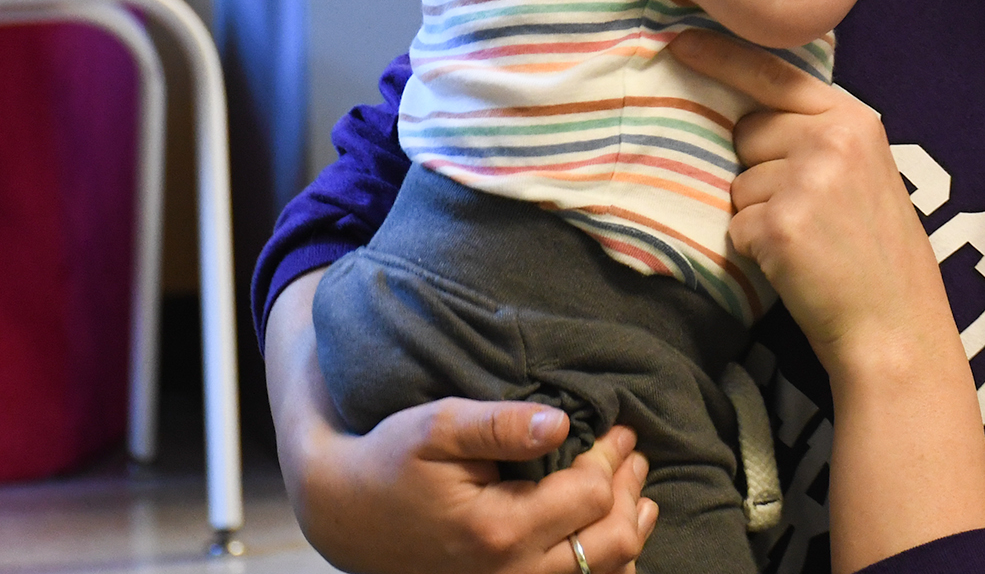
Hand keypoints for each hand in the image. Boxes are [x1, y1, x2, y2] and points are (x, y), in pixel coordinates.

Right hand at [265, 272, 657, 573]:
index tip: (620, 427)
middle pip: (612, 542)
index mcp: (499, 530)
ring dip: (629, 528)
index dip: (613, 456)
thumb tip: (561, 423)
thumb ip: (501, 425)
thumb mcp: (439, 427)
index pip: (590, 495)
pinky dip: (608, 561)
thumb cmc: (393, 461)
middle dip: (630, 492)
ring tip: (635, 487)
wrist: (349, 515)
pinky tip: (610, 528)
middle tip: (634, 453)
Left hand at [670, 29, 953, 377]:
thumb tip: (749, 114)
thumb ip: (819, 134)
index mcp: (855, 120)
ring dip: (759, 213)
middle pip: (748, 131)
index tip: (680, 42)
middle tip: (810, 211)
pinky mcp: (780, 223)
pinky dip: (755, 247)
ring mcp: (805, 180)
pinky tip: (796, 263)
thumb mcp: (867, 171)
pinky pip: (736, 223)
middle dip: (761, 168)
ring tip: (809, 240)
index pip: (774, 75)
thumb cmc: (877, 254)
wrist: (895, 326)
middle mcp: (831, 140)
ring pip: (738, 182)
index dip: (723, 58)